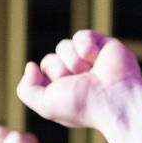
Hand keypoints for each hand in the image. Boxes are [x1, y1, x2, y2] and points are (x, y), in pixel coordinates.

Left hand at [15, 30, 141, 142]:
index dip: (49, 79)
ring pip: (63, 46)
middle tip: (80, 83)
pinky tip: (97, 60)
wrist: (115, 99)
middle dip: (60, 70)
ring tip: (91, 74)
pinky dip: (86, 47)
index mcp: (64, 90)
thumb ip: (26, 90)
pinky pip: (81, 36)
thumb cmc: (84, 107)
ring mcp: (90, 60)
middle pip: (51, 59)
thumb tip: (31, 65)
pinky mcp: (103, 45)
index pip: (43, 71)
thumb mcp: (45, 105)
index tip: (66, 93)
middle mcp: (76, 76)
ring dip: (73, 61)